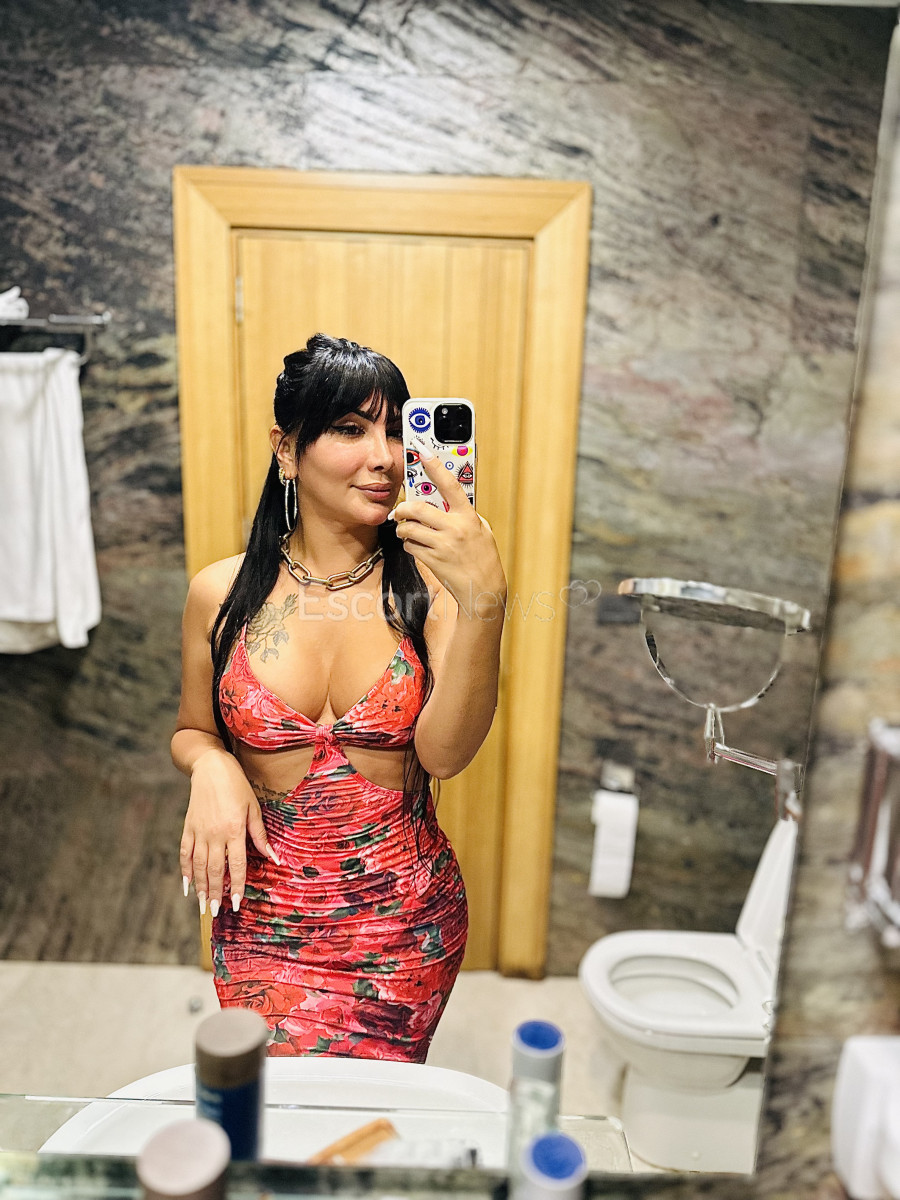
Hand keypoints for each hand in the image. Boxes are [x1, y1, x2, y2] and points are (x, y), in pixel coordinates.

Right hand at [179, 749, 276, 916]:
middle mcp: (215, 834)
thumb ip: (260, 835)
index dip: (236, 886)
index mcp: (234, 830)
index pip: (235, 865)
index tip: (235, 904)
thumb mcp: (254, 808)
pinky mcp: (188, 827)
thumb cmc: (237, 786)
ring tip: (202, 904)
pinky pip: (185, 852)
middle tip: (215, 911)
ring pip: (197, 865)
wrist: (211, 767)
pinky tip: (187, 885)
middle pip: (214, 869)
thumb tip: (273, 858)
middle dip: (215, 893)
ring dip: (200, 887)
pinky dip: (184, 870)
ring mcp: (199, 831)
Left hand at [391, 439, 505, 614]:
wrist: (483, 590)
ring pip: (408, 528)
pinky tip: (416, 546)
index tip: (422, 450)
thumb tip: (444, 502)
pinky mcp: (432, 560)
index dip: (435, 465)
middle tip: (399, 510)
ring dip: (402, 528)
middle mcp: (455, 528)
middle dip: (403, 508)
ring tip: (406, 531)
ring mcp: (442, 545)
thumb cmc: (483, 558)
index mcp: (468, 517)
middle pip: (417, 508)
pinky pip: (410, 546)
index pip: (450, 484)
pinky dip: (409, 544)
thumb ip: (464, 515)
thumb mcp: (481, 531)